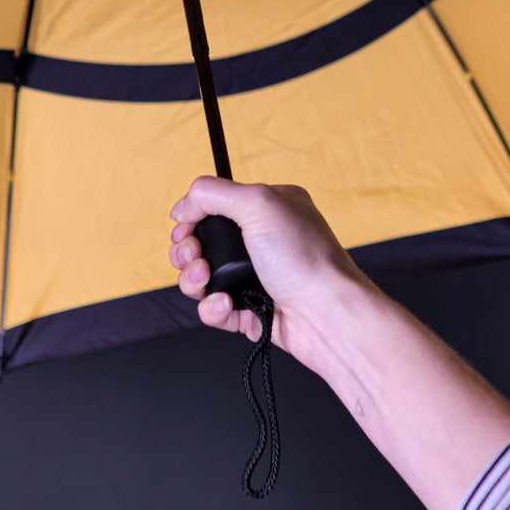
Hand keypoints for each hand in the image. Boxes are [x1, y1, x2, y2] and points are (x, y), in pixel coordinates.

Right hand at [168, 177, 369, 364]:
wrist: (326, 316)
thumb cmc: (304, 259)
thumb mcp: (258, 203)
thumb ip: (213, 193)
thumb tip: (183, 204)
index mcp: (269, 208)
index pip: (216, 204)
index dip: (193, 216)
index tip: (184, 226)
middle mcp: (263, 240)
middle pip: (203, 242)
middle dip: (188, 250)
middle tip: (194, 254)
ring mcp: (256, 277)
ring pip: (203, 277)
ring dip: (193, 279)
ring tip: (205, 280)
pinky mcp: (251, 310)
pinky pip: (215, 308)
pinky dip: (212, 308)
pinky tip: (225, 305)